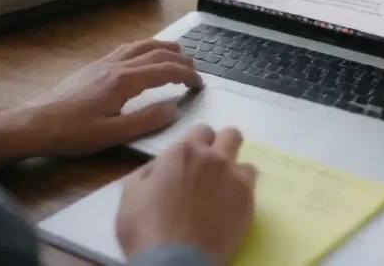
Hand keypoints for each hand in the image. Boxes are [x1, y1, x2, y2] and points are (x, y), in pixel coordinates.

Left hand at [20, 39, 203, 156]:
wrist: (35, 123)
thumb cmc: (73, 132)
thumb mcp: (113, 134)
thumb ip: (147, 121)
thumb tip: (174, 109)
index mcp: (124, 81)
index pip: (165, 71)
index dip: (186, 75)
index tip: (200, 84)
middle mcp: (117, 66)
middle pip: (156, 54)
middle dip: (180, 60)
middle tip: (196, 71)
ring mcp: (104, 63)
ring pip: (141, 45)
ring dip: (163, 47)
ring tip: (178, 54)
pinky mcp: (94, 66)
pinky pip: (125, 49)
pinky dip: (144, 47)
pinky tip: (144, 54)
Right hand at [117, 126, 256, 264]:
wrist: (176, 260)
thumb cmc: (146, 228)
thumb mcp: (131, 193)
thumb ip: (149, 170)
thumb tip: (162, 165)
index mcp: (183, 151)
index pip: (200, 130)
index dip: (196, 144)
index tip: (191, 160)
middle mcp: (212, 157)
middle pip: (230, 135)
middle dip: (223, 145)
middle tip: (212, 166)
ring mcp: (233, 177)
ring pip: (244, 160)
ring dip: (234, 171)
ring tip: (223, 191)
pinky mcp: (248, 198)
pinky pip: (252, 183)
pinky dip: (242, 189)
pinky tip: (230, 205)